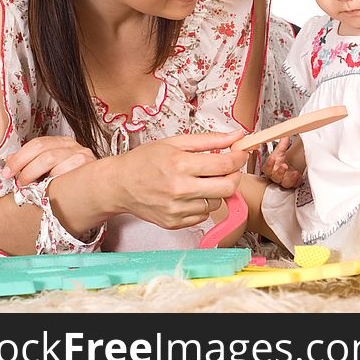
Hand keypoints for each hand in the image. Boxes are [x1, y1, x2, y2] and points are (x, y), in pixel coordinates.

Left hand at [1, 136, 95, 185]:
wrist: (106, 190)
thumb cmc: (75, 185)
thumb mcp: (51, 172)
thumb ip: (32, 164)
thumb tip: (10, 161)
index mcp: (62, 143)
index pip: (36, 144)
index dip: (18, 159)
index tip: (6, 173)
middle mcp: (73, 145)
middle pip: (42, 150)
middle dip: (24, 167)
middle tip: (19, 183)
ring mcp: (82, 154)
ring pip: (50, 159)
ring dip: (35, 175)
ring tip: (32, 189)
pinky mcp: (89, 165)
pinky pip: (64, 171)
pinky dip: (53, 180)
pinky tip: (50, 189)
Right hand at [109, 131, 247, 229]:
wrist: (118, 185)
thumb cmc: (145, 161)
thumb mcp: (175, 142)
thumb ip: (209, 140)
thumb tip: (236, 136)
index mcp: (180, 164)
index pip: (224, 164)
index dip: (239, 158)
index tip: (241, 154)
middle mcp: (180, 189)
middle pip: (227, 188)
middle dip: (233, 176)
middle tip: (227, 169)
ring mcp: (177, 209)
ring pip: (216, 203)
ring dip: (215, 191)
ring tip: (199, 181)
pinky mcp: (174, 223)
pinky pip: (203, 216)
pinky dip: (202, 205)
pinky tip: (189, 194)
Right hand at [261, 137, 302, 187]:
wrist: (289, 167)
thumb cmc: (281, 161)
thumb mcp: (280, 152)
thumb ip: (282, 144)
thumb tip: (284, 135)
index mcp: (270, 168)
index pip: (267, 168)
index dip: (269, 164)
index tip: (273, 158)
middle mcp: (276, 176)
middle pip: (275, 177)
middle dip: (280, 172)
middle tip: (284, 166)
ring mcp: (284, 181)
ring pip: (284, 183)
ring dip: (289, 178)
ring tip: (294, 173)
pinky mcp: (292, 184)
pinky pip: (294, 185)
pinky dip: (297, 181)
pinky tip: (299, 176)